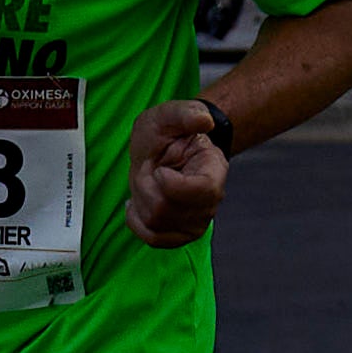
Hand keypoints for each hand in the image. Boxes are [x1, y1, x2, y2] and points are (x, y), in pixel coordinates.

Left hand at [128, 99, 228, 248]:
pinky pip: (154, 239)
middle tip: (150, 170)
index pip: (202, 191)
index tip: (159, 169)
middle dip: (147, 188)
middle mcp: (210, 201)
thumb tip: (205, 121)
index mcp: (214, 169)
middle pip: (168, 210)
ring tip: (147, 183)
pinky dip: (138, 222)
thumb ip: (186, 113)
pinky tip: (138, 203)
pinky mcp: (180, 234)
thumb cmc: (169, 134)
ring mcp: (197, 221)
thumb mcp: (169, 114)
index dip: (173, 185)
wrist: (166, 151)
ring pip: (157, 224)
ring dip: (141, 201)